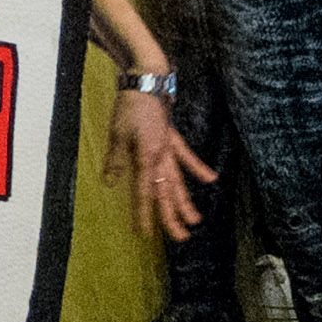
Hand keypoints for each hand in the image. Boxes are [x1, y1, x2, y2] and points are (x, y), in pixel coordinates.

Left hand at [103, 89, 215, 243]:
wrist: (146, 83)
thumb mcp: (116, 134)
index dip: (144, 213)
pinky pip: (187, 156)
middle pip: (166, 192)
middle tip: (180, 238)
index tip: (144, 233)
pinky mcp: (173, 139)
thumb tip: (110, 183)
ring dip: (186, 201)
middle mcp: (161, 157)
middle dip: (171, 216)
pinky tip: (211, 180)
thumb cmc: (128, 108)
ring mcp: (169, 148)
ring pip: (179, 180)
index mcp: (146, 157)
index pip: (144, 192)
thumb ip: (116, 160)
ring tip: (195, 221)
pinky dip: (198, 167)